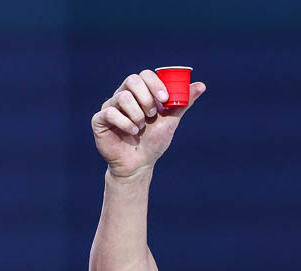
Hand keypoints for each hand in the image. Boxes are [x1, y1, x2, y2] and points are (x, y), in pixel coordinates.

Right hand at [91, 69, 205, 178]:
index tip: (165, 99)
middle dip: (146, 99)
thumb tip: (201, 85)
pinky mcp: (99, 120)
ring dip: (137, 115)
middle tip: (152, 115)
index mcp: (139, 93)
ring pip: (122, 96)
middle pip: (132, 80)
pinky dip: (125, 124)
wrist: (139, 165)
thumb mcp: (171, 121)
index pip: (145, 75)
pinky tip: (132, 133)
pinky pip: (110, 112)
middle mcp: (123, 96)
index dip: (155, 84)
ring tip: (141, 128)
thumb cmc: (154, 142)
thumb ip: (183, 103)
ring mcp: (110, 106)